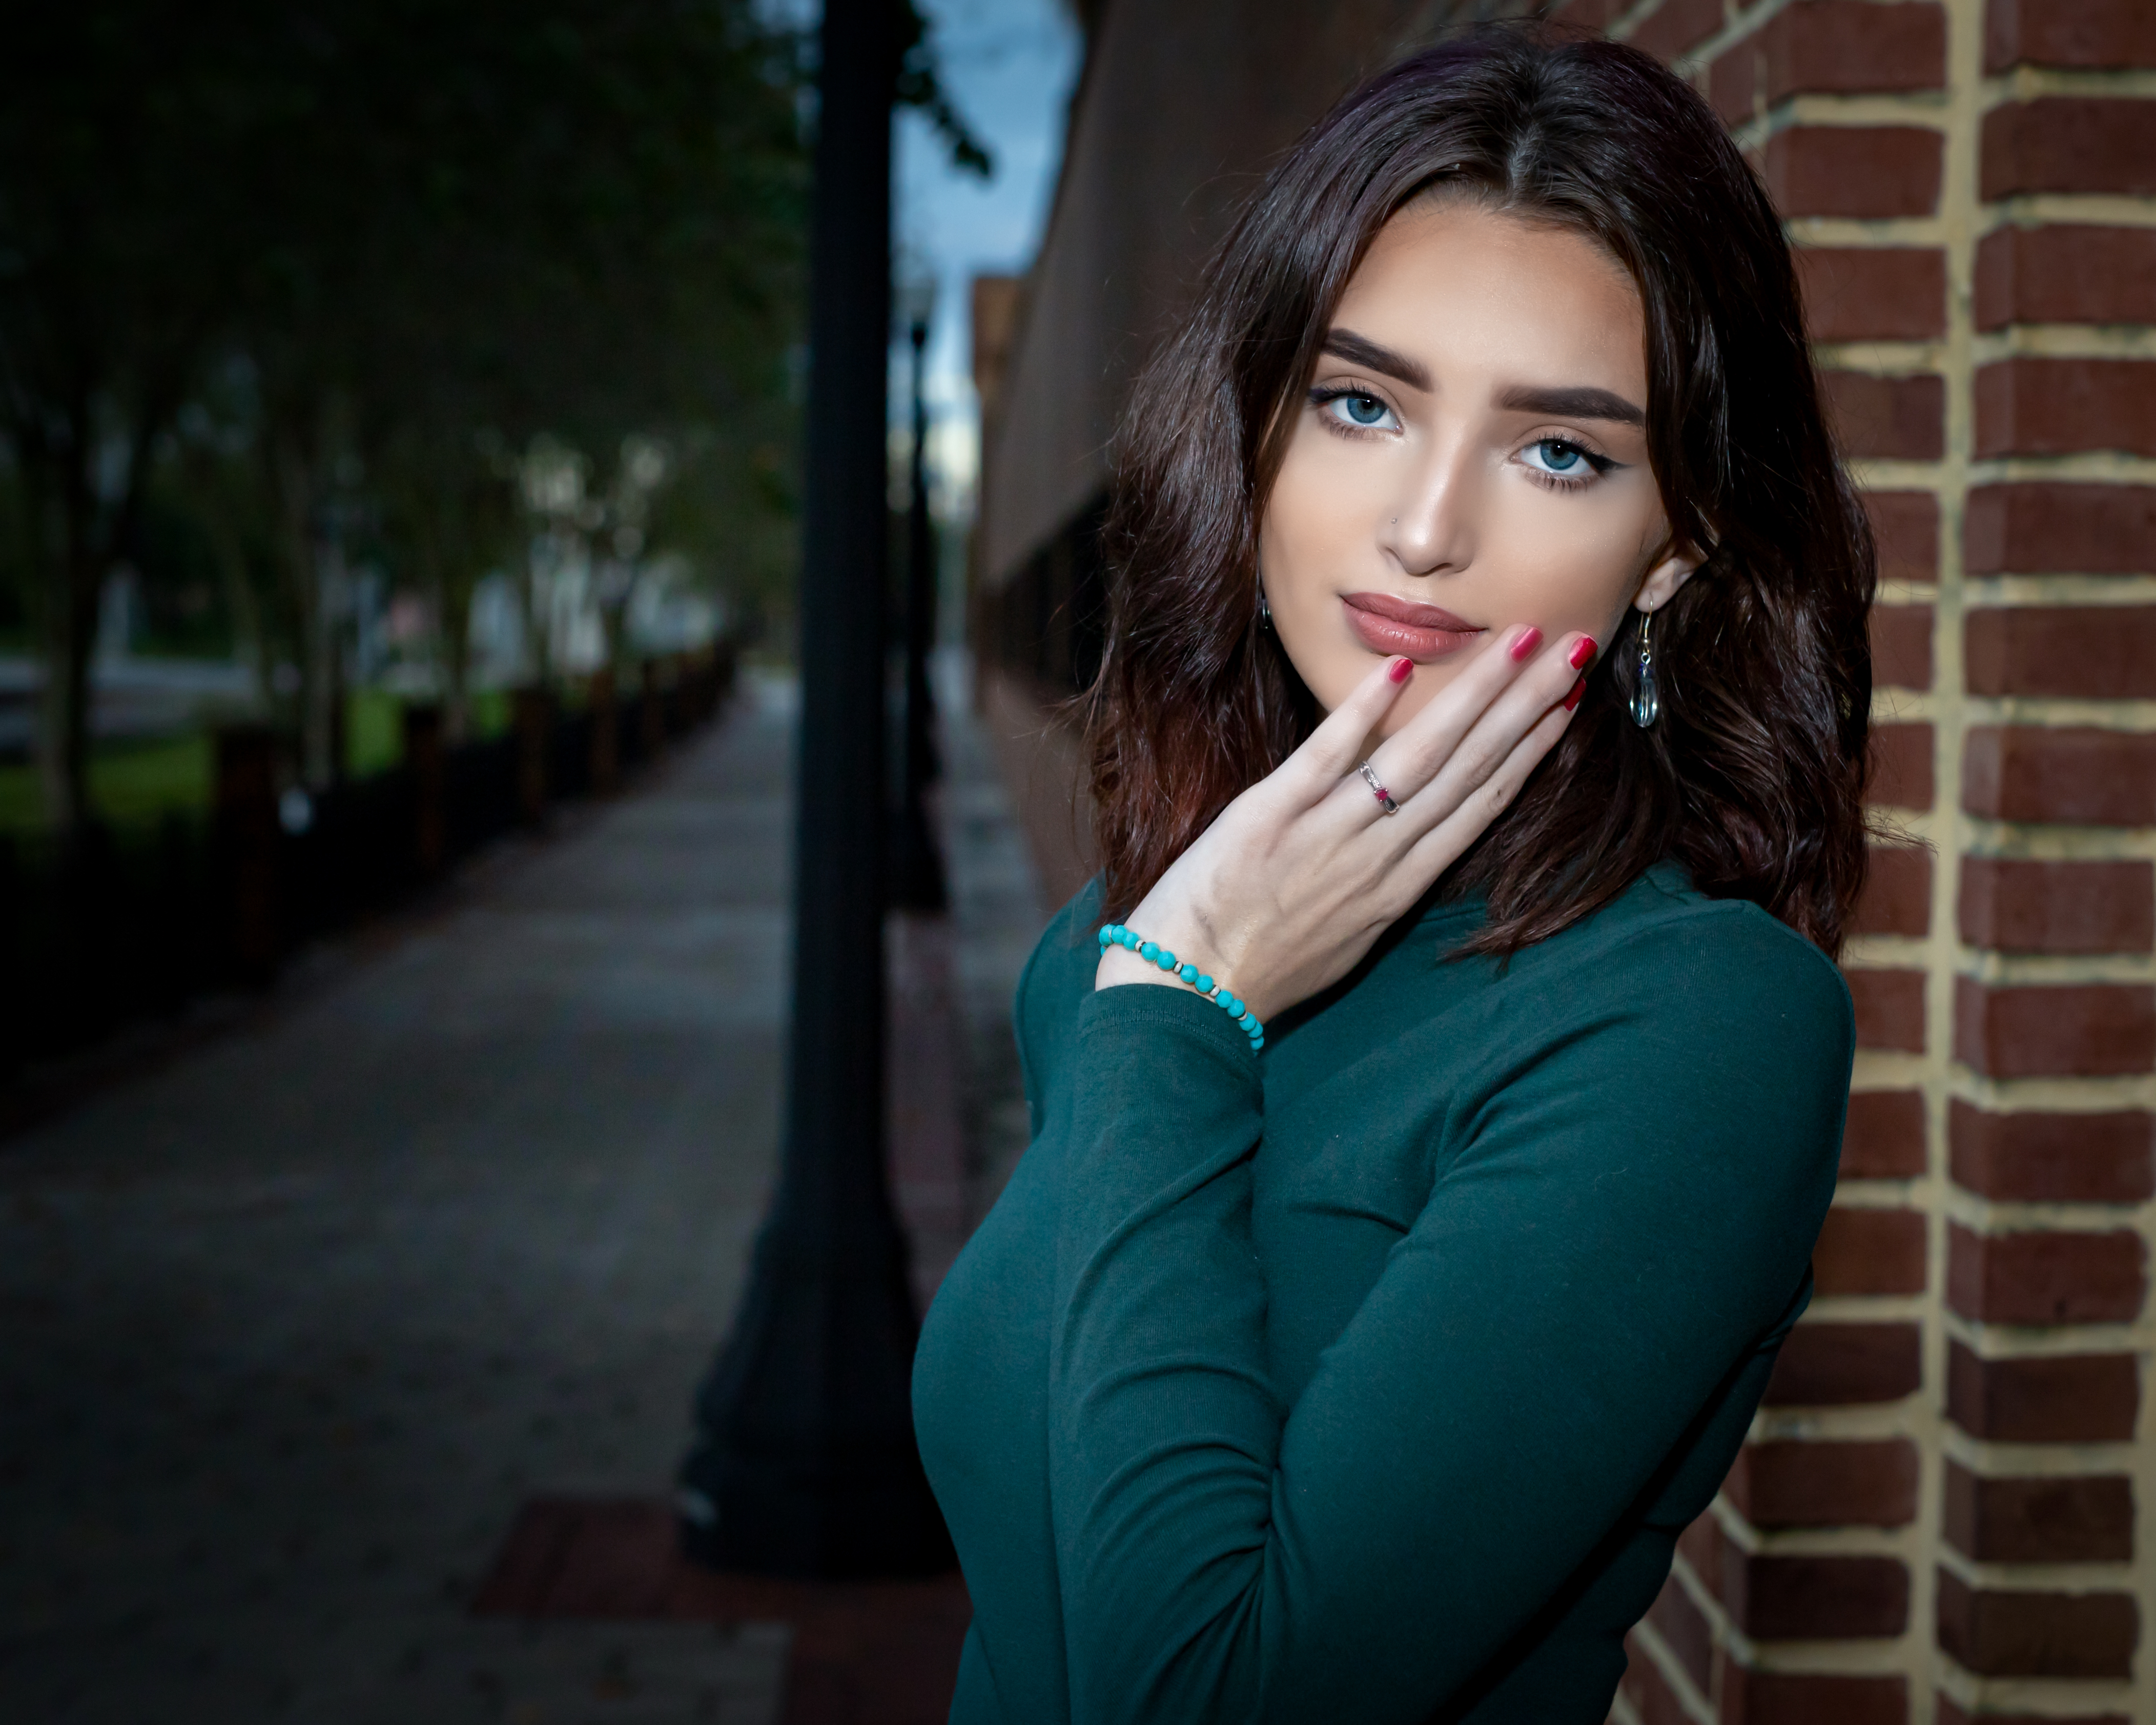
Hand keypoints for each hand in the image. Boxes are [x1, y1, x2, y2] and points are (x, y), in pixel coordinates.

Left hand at [1096, 626, 1592, 1023]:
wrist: (1188, 996)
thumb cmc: (1262, 968)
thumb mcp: (1345, 935)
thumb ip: (1381, 881)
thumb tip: (1410, 835)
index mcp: (1397, 888)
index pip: (1481, 805)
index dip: (1530, 750)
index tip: (1568, 703)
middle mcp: (1376, 860)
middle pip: (1468, 771)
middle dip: (1525, 706)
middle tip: (1574, 648)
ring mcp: (1326, 837)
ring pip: (1416, 757)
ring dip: (1473, 695)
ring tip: (1518, 642)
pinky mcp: (1268, 818)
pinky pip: (1325, 758)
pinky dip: (1363, 713)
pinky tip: (1402, 668)